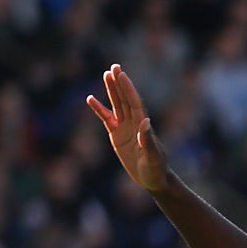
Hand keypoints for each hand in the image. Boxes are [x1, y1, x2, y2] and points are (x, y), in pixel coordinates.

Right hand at [86, 63, 170, 193]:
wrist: (153, 180)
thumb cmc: (156, 169)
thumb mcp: (153, 157)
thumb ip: (148, 140)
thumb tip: (145, 122)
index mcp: (143, 126)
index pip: (134, 103)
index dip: (128, 89)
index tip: (121, 75)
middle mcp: (134, 123)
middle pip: (125, 99)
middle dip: (120, 84)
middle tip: (114, 67)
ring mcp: (125, 129)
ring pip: (117, 105)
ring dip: (112, 90)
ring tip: (106, 74)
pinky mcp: (117, 136)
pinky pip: (106, 119)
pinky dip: (99, 110)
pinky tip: (90, 99)